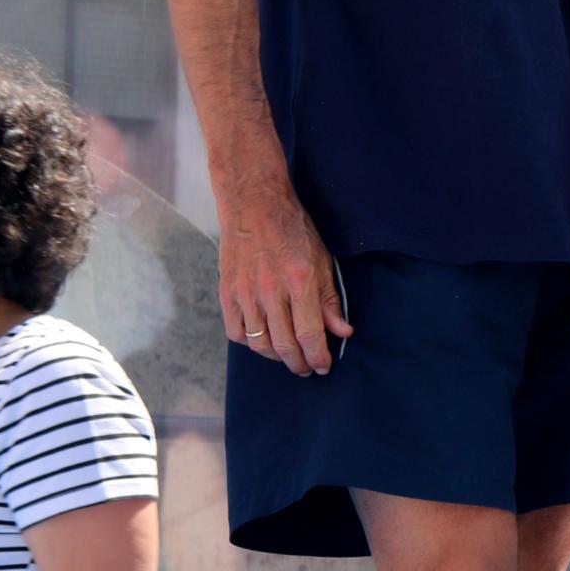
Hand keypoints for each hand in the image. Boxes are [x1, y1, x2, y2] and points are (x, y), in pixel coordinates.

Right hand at [218, 177, 352, 375]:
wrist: (253, 203)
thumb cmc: (293, 228)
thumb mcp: (322, 259)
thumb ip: (330, 299)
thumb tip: (342, 332)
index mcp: (300, 280)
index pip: (311, 335)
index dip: (319, 357)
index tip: (324, 366)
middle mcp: (271, 290)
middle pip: (285, 346)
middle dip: (300, 364)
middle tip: (308, 367)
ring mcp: (245, 292)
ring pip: (260, 344)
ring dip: (277, 357)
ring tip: (288, 356)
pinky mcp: (226, 292)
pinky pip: (237, 333)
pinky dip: (251, 343)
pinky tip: (263, 339)